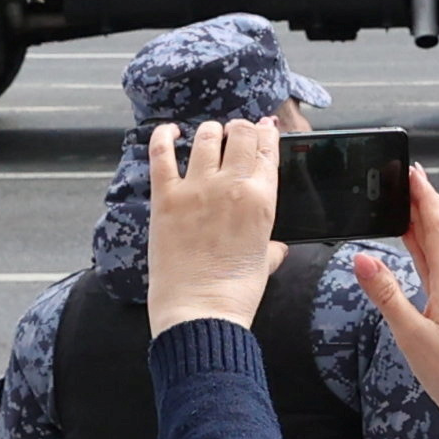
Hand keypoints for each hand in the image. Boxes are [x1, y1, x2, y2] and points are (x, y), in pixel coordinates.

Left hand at [145, 119, 283, 335]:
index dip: (267, 133)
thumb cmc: (235, 293)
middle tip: (237, 131)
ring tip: (210, 133)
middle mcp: (231, 186)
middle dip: (241, 129)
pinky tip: (169, 132)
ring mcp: (197, 189)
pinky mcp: (166, 198)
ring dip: (210, 132)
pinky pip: (162, 154)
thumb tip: (277, 249)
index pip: (267, 151)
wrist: (200, 311)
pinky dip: (163, 137)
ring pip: (206, 138)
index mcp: (262, 200)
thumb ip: (271, 248)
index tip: (265, 127)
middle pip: (240, 136)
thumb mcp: (264, 264)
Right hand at [354, 167, 438, 438]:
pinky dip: (436, 244)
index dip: (424, 196)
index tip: (412, 172)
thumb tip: (362, 259)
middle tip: (411, 180)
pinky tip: (424, 248)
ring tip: (414, 205)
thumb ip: (386, 294)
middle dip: (431, 200)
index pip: (438, 225)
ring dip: (435, 220)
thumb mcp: (410, 334)